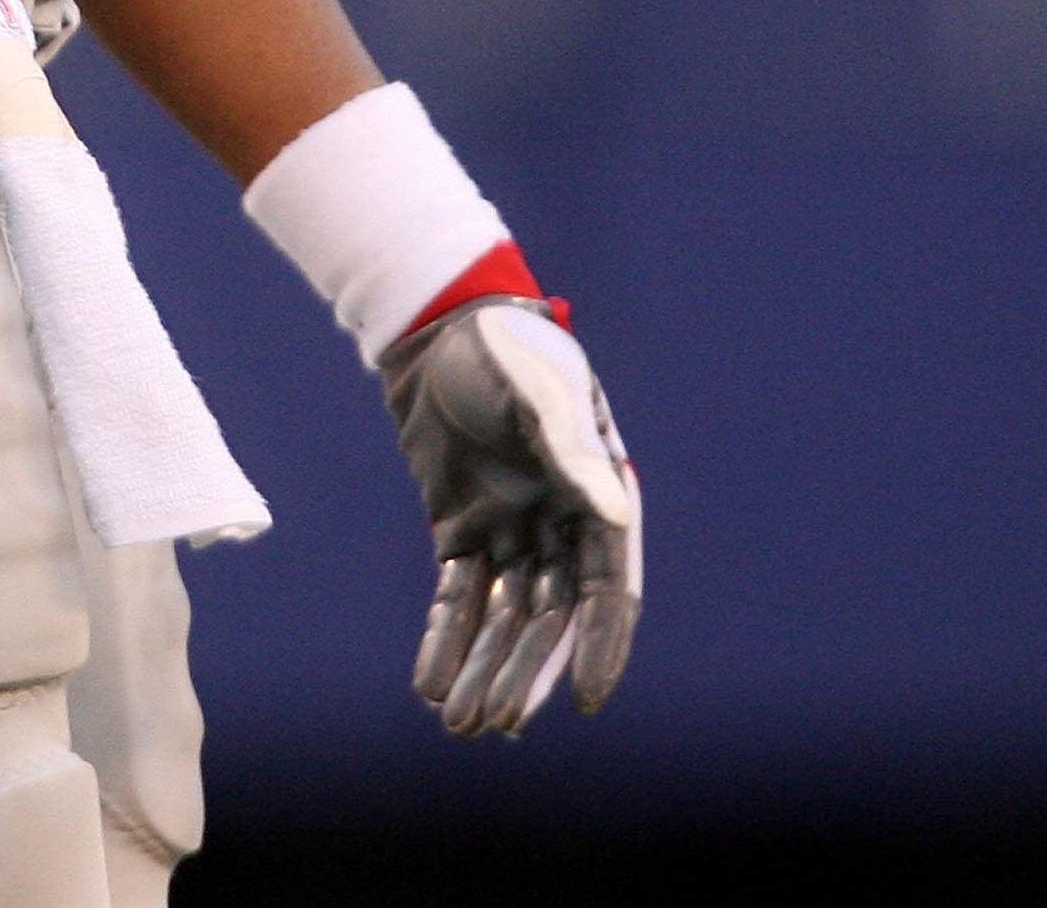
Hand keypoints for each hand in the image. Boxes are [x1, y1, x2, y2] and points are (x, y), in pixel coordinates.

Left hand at [379, 300, 639, 737]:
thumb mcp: (542, 390)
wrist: (439, 323)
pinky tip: (428, 682)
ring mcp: (513, 527)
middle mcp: (563, 522)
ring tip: (459, 723)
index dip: (602, 644)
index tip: (584, 700)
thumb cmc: (506, 345)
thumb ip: (573, 451)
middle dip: (524, 673)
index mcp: (600, 494)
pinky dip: (446, 638)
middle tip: (495, 724)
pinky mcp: (463, 526)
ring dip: (484, 668)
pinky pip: (458, 595)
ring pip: (503, 616)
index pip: (609, 586)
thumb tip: (617, 511)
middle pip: (550, 616)